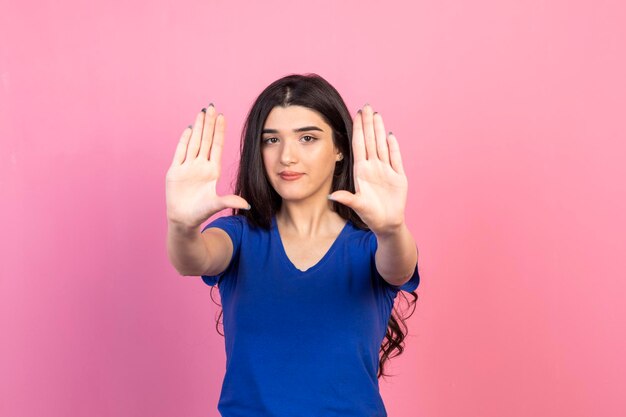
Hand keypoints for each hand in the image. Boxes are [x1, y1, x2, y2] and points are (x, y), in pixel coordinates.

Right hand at [165, 104, 249, 228]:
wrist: (184, 220)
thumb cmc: (201, 213)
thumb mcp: (217, 205)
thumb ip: (229, 201)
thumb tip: (247, 204)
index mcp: (212, 171)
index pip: (216, 146)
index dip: (219, 131)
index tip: (222, 117)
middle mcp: (201, 166)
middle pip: (205, 140)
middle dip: (208, 123)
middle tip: (211, 106)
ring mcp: (188, 167)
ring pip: (193, 142)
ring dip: (197, 127)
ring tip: (201, 112)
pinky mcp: (175, 171)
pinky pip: (180, 152)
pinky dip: (183, 140)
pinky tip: (188, 129)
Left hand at [328, 104, 407, 234]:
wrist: (387, 224)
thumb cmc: (370, 215)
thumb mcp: (358, 206)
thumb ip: (348, 199)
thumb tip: (332, 195)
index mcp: (362, 171)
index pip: (359, 145)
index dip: (359, 129)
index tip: (356, 114)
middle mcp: (373, 167)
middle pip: (371, 140)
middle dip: (368, 123)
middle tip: (366, 106)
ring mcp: (386, 170)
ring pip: (382, 145)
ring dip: (380, 130)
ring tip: (377, 114)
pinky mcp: (398, 176)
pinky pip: (396, 158)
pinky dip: (394, 146)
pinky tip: (390, 134)